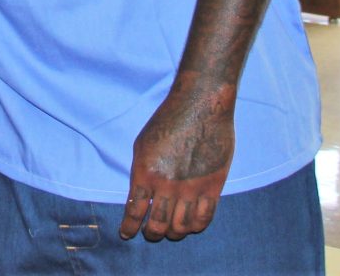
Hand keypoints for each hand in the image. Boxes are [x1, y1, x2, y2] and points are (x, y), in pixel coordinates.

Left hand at [120, 80, 234, 241]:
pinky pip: (204, 218)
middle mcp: (167, 184)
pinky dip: (196, 227)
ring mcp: (191, 188)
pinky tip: (191, 226)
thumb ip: (140, 172)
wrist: (200, 105)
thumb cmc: (168, 120)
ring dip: (173, 234)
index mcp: (146, 172)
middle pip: (158, 225)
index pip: (135, 211)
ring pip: (181, 227)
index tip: (127, 234)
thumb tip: (140, 198)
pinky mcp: (213, 187)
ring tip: (170, 232)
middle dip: (152, 234)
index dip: (130, 227)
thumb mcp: (142, 143)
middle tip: (150, 234)